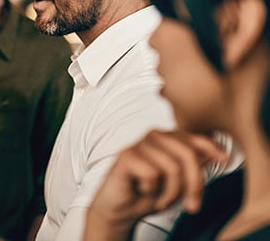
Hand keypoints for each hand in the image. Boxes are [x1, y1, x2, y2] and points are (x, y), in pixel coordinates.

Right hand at [85, 130, 228, 239]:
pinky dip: (151, 190)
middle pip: (187, 154)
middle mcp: (153, 136)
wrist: (119, 208)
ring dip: (170, 193)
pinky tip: (142, 190)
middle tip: (190, 205)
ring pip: (172, 167)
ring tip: (160, 198)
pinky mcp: (127, 155)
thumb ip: (193, 165)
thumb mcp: (177, 182)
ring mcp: (139, 143)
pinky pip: (153, 174)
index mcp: (166, 139)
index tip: (225, 159)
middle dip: (193, 184)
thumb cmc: (146, 193)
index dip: (211, 148)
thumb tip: (215, 153)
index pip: (193, 138)